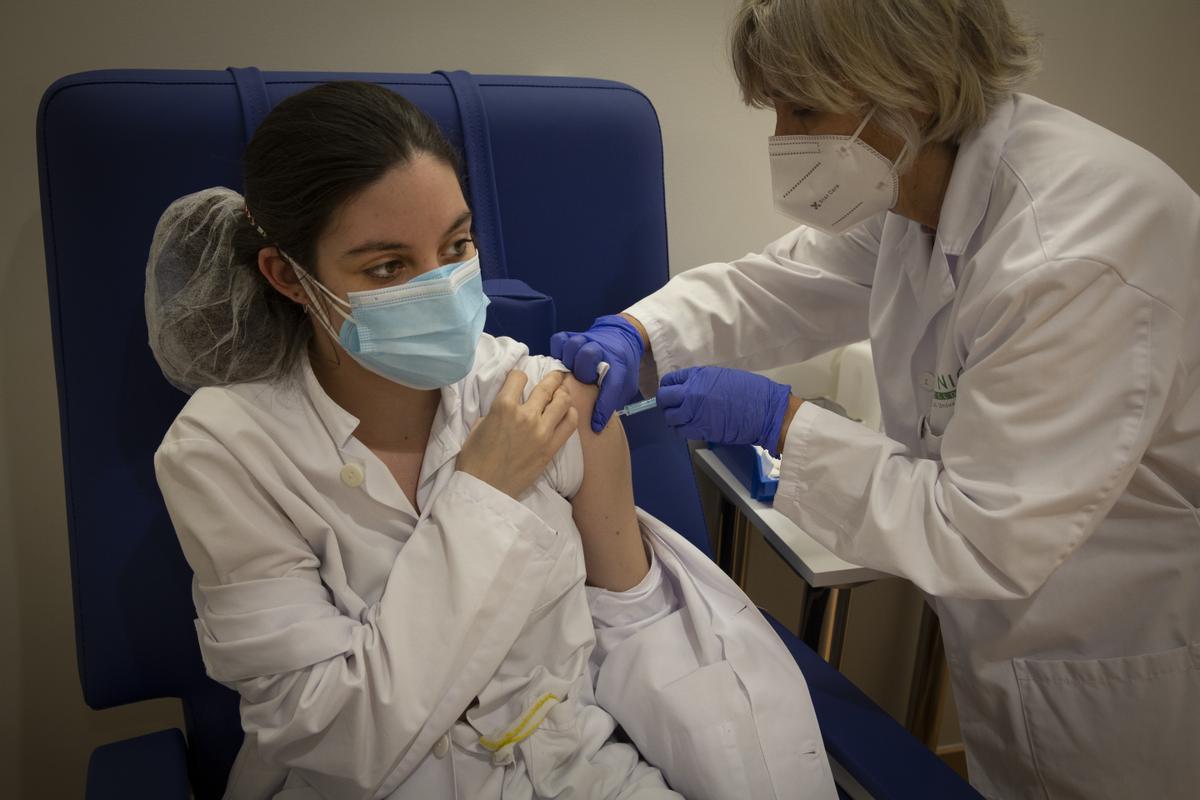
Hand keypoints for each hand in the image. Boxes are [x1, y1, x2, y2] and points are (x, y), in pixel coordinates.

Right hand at [457, 370, 577, 497]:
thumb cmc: (474, 459)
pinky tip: (566, 412)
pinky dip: (570, 414)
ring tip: (562, 393)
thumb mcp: (478, 426)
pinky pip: (569, 424)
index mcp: (503, 406)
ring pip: (562, 402)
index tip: (520, 380)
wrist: (484, 489)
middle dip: (552, 378)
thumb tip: (508, 407)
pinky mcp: (551, 447)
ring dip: (563, 394)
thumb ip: (495, 412)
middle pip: (546, 387)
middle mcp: (526, 415)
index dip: (518, 376)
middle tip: (555, 375)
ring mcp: (542, 431)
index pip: (519, 377)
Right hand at [550, 314, 644, 432]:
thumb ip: (615, 398)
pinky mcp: (573, 335)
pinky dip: (557, 350)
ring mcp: (586, 340)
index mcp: (620, 365)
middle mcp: (602, 350)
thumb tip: (599, 421)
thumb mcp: (626, 384)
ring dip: (569, 360)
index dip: (604, 406)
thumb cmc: (621, 365)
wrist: (621, 336)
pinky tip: (561, 361)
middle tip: (582, 381)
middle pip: (588, 355)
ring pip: (572, 345)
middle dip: (582, 371)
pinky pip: (559, 340)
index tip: (596, 424)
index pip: (614, 384)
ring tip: (569, 371)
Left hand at [657, 366, 791, 452]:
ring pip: (669, 417)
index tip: (671, 392)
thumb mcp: (723, 376)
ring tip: (681, 419)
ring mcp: (694, 412)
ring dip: (673, 419)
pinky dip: (680, 430)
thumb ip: (703, 381)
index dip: (668, 387)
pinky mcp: (701, 429)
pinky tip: (688, 428)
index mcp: (698, 375)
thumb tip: (691, 388)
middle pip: (664, 398)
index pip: (670, 380)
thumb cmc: (750, 390)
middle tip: (672, 407)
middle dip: (665, 403)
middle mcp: (691, 392)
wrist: (765, 410)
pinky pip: (680, 431)